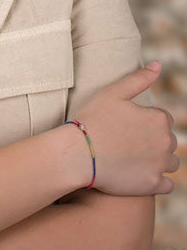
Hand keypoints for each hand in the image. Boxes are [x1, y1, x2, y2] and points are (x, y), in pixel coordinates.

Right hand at [74, 62, 178, 195]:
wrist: (78, 153)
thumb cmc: (93, 119)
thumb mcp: (112, 92)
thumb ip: (138, 79)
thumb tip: (158, 65)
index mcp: (158, 118)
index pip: (162, 118)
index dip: (143, 119)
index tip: (124, 123)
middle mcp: (166, 142)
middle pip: (168, 140)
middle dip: (152, 140)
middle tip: (125, 140)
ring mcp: (161, 165)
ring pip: (170, 162)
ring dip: (157, 160)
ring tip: (131, 157)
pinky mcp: (154, 185)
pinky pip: (167, 184)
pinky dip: (157, 180)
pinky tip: (138, 173)